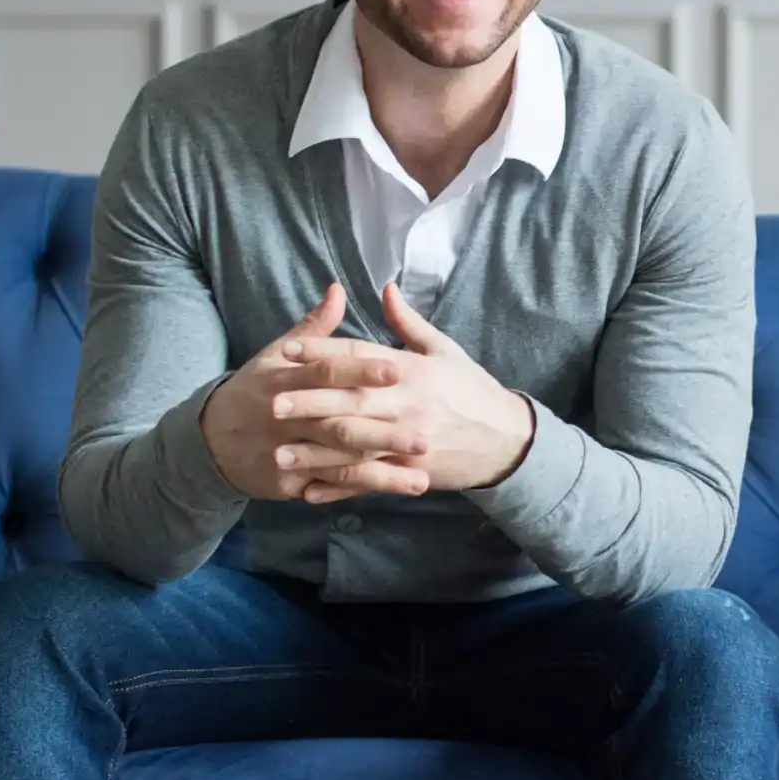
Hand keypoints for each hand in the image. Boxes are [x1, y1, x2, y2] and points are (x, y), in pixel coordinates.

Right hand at [200, 283, 430, 504]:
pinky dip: (358, 491)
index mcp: (286, 380)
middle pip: (339, 424)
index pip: (327, 373)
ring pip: (339, 463)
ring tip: (421, 478)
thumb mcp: (275, 354)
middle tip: (425, 436)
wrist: (210, 439)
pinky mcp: (288, 482)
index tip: (396, 371)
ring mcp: (286, 453)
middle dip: (383, 433)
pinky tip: (390, 490)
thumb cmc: (254, 390)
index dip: (360, 371)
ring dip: (382, 473)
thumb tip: (338, 290)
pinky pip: (327, 486)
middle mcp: (287, 419)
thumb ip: (314, 328)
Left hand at [271, 280, 534, 499]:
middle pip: (351, 402)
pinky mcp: (409, 472)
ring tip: (278, 453)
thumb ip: (409, 323)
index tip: (288, 351)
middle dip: (309, 402)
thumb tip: (385, 288)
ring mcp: (408, 442)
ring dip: (314, 452)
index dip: (324, 353)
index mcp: (412, 371)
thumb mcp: (445, 350)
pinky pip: (368, 481)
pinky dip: (338, 488)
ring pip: (354, 447)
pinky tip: (308, 491)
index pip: (360, 358)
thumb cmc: (472, 390)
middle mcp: (408, 405)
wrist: (507, 440)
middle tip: (271, 402)